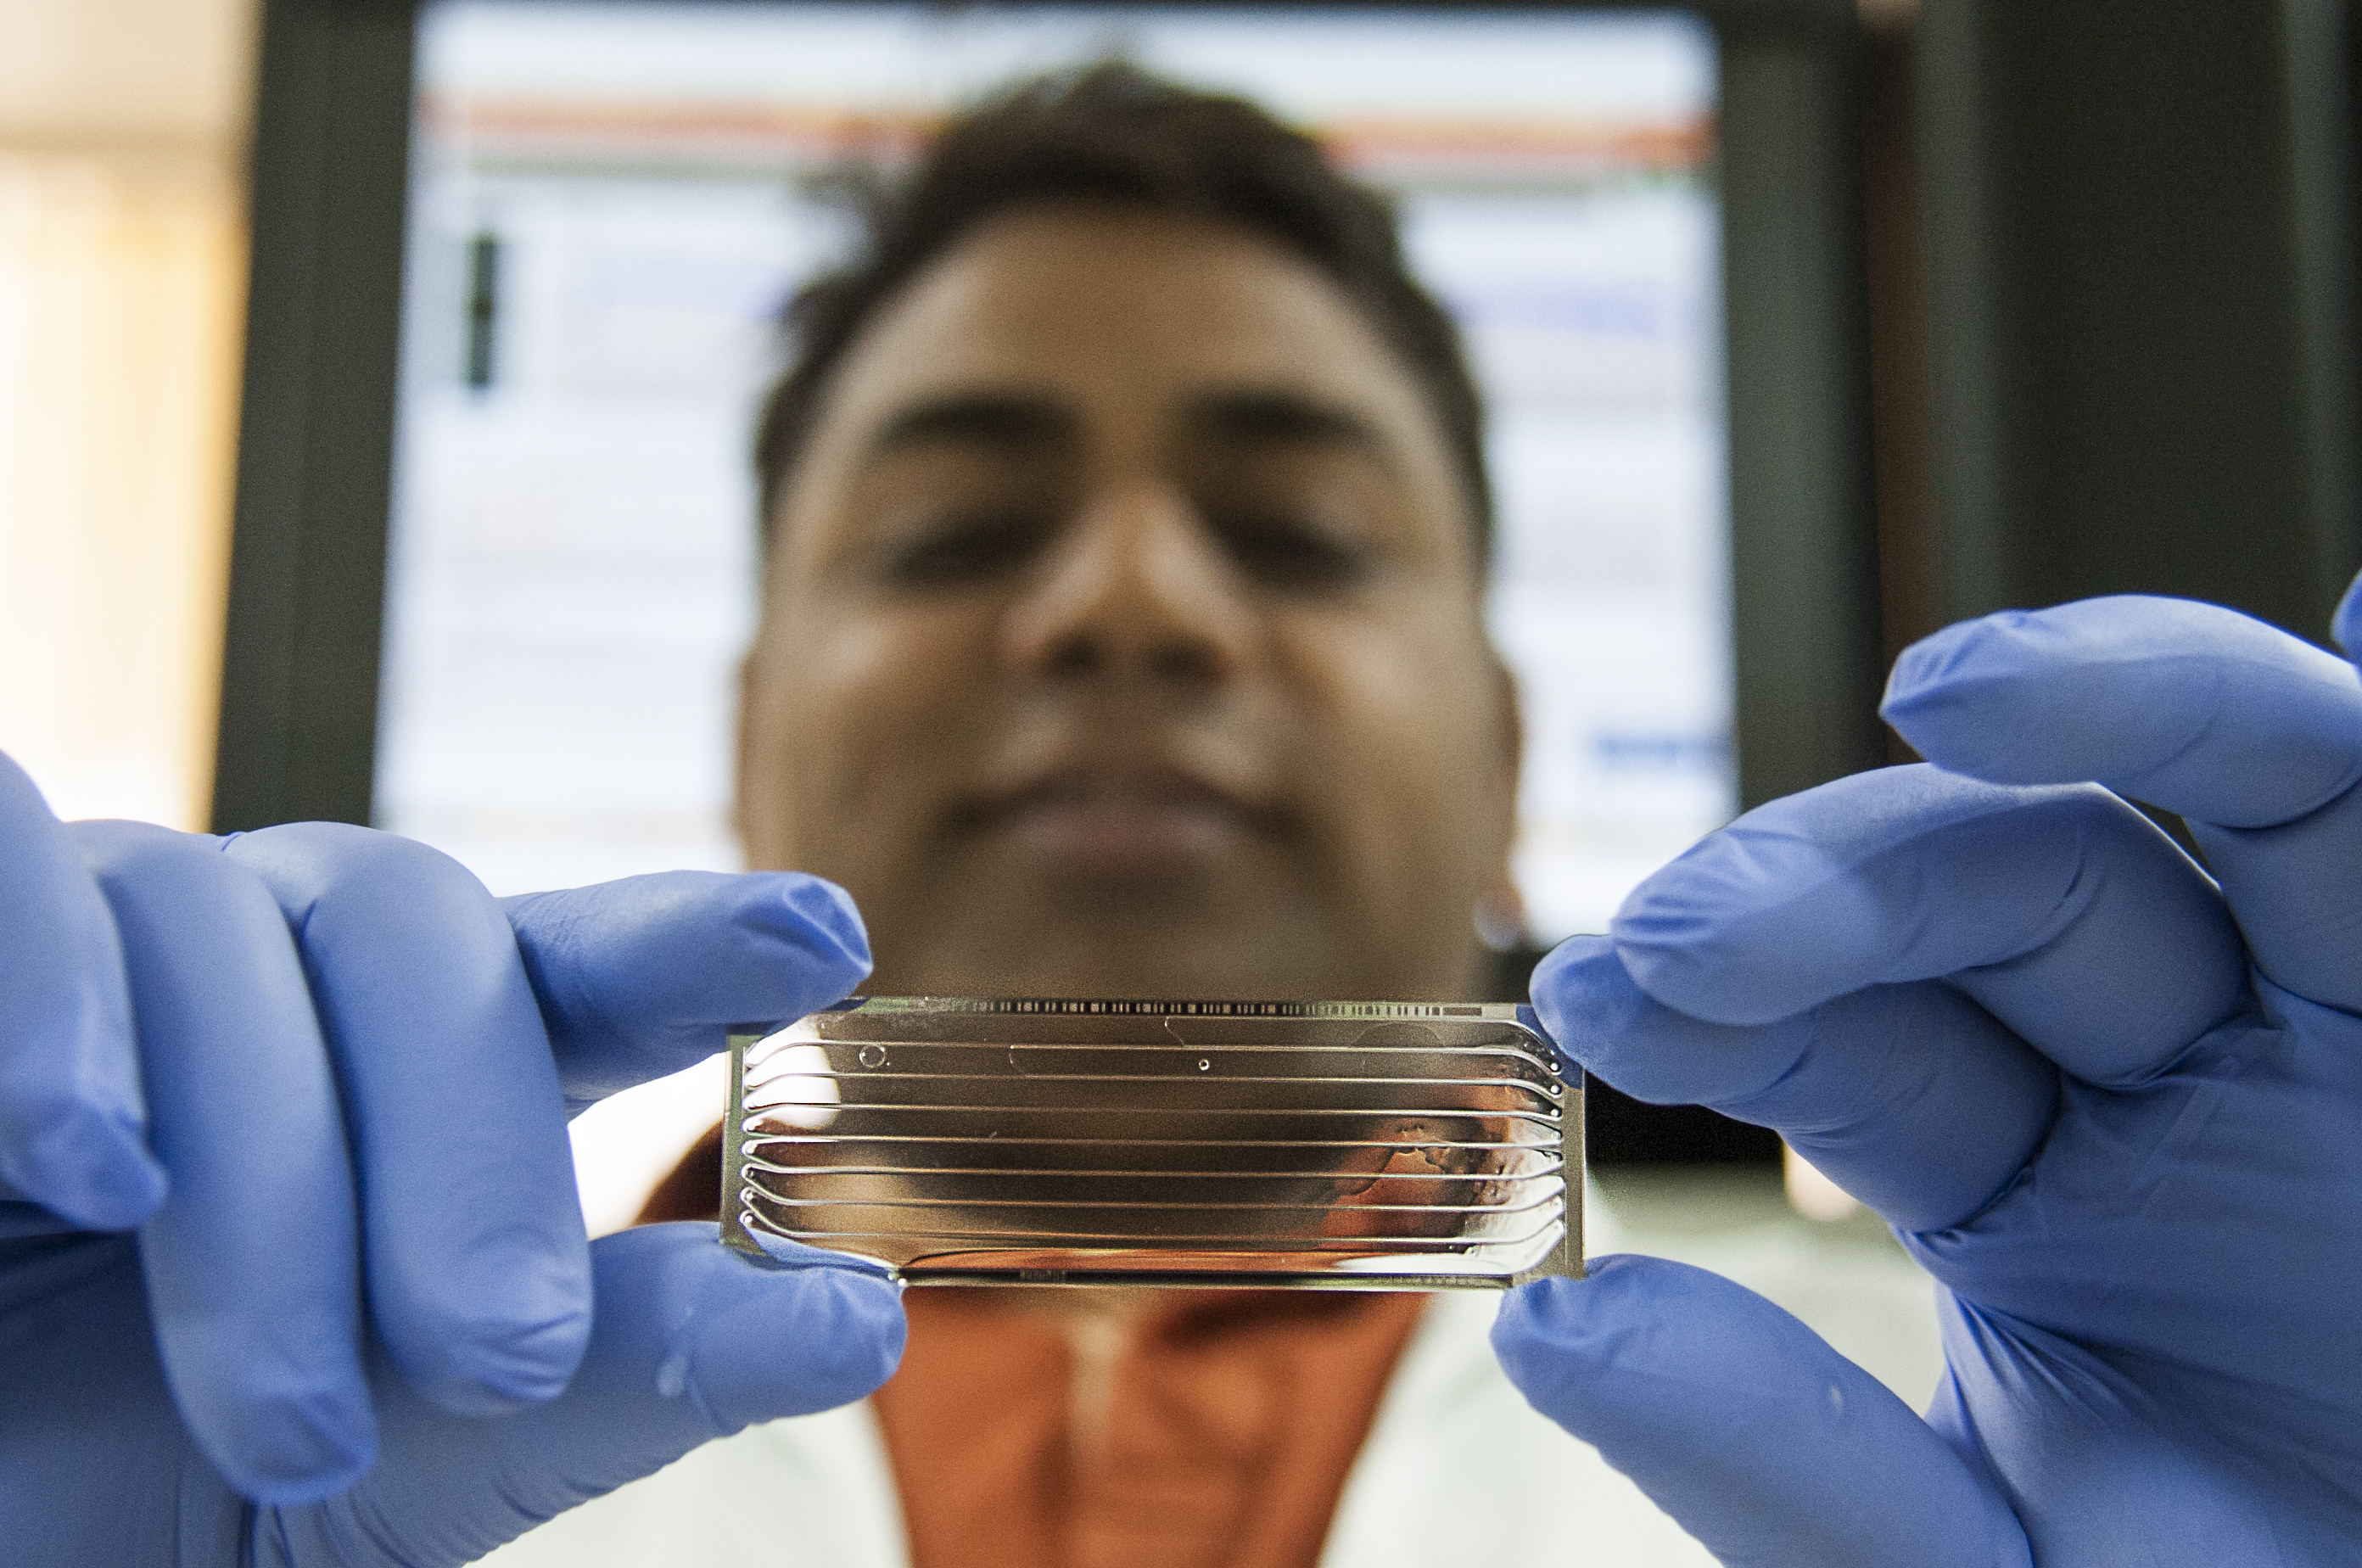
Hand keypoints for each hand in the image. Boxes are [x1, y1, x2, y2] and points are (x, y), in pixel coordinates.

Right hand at [0, 758, 904, 1566]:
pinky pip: (22, 880)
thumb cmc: (153, 1493)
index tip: (826, 940)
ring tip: (292, 1422)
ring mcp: (113, 937)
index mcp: (420, 1065)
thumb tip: (863, 1318)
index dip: (695, 936)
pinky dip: (63, 1011)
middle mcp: (282, 965)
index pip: (581, 963)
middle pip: (426, 942)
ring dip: (272, 1183)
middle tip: (498, 1354)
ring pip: (226, 935)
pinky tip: (101, 1164)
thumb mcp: (418, 1455)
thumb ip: (623, 1373)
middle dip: (473, 1152)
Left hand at [1494, 589, 2361, 1564]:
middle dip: (1838, 879)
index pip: (1847, 1026)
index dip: (1718, 991)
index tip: (1588, 993)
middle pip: (2004, 885)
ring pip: (2241, 791)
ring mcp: (2341, 1027)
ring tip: (1954, 684)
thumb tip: (1553, 1332)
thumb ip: (1791, 1469)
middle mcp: (2176, 1067)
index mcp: (2030, 1179)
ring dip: (2114, 697)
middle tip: (1683, 934)